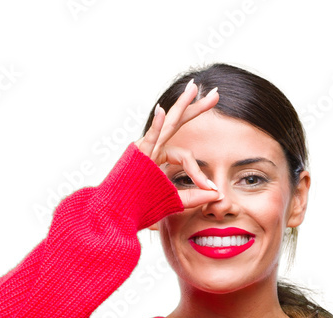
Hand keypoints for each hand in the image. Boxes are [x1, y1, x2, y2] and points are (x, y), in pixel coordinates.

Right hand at [134, 79, 221, 209]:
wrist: (115, 213)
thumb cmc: (138, 208)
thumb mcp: (172, 201)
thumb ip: (193, 197)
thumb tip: (217, 194)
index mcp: (158, 156)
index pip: (186, 157)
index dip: (199, 173)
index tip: (212, 189)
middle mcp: (152, 147)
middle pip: (178, 123)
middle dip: (196, 108)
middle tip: (215, 94)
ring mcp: (144, 149)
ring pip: (167, 124)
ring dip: (181, 105)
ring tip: (194, 88)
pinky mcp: (137, 157)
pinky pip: (149, 139)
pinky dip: (155, 126)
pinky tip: (161, 111)